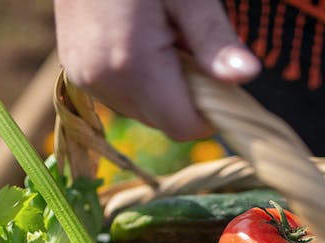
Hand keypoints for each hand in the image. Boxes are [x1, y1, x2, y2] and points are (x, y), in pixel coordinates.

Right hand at [54, 0, 260, 140]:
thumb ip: (214, 40)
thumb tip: (248, 75)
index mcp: (131, 65)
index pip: (184, 125)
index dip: (211, 110)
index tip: (221, 75)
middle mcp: (102, 81)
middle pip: (165, 121)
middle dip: (188, 94)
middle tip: (188, 39)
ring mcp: (84, 78)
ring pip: (145, 110)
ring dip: (165, 86)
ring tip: (163, 34)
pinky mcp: (77, 71)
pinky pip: (123, 94)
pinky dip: (142, 79)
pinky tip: (141, 38)